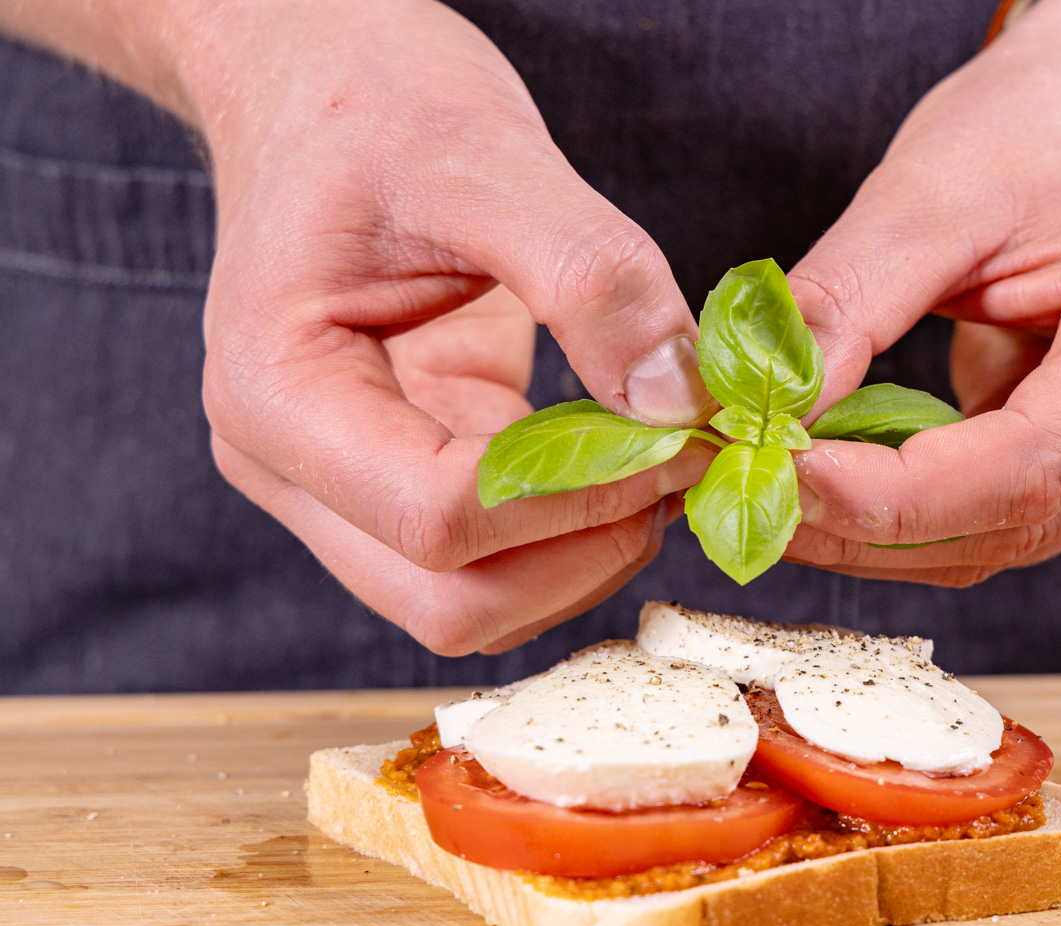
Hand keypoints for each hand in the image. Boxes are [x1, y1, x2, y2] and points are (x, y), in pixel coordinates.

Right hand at [160, 0, 714, 652]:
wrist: (324, 84)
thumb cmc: (376, 104)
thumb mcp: (487, 160)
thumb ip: (589, 277)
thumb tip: (678, 401)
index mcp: (278, 395)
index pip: (436, 520)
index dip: (578, 501)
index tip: (677, 437)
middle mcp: (293, 468)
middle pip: (452, 604)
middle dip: (585, 555)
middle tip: (681, 465)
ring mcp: (343, 487)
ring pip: (481, 606)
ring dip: (588, 558)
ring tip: (661, 456)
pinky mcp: (405, 478)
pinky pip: (502, 558)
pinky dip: (580, 530)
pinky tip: (632, 454)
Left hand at [785, 0, 1060, 585]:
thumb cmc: (1050, 124)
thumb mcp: (934, 186)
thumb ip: (847, 303)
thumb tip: (765, 411)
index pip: (1030, 468)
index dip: (897, 498)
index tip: (783, 479)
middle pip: (1021, 523)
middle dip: (873, 525)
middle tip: (751, 492)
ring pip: (1010, 537)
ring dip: (887, 531)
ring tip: (782, 486)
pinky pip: (1009, 514)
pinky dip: (918, 508)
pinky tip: (843, 475)